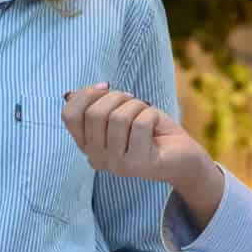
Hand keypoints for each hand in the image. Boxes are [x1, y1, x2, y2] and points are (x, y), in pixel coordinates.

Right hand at [63, 85, 216, 200]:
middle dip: (117, 97)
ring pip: (118, 117)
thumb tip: (70, 95)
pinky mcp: (138, 165)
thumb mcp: (119, 110)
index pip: (69, 115)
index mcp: (87, 145)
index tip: (107, 87)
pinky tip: (156, 126)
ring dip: (137, 107)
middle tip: (133, 103)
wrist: (182, 154)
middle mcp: (96, 158)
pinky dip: (151, 115)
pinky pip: (140, 124)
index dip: (87, 94)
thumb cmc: (149, 130)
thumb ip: (94, 104)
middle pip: (94, 113)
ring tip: (146, 115)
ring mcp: (116, 165)